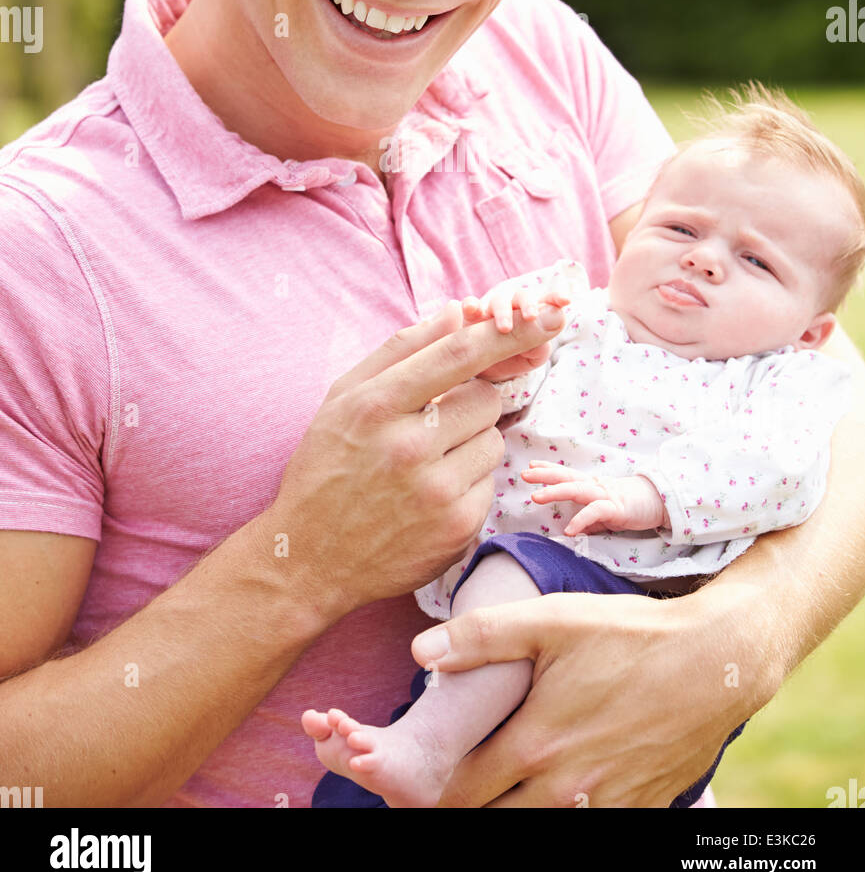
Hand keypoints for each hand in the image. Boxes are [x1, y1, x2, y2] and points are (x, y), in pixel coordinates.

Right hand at [263, 298, 566, 620]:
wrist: (309, 559)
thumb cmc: (326, 467)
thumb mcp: (344, 398)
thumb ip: (400, 350)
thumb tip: (456, 312)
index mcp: (376, 406)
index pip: (458, 355)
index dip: (509, 333)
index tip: (549, 316)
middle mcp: (408, 447)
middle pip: (487, 399)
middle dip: (470, 405)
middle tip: (432, 426)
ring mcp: (436, 493)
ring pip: (494, 441)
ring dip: (470, 446)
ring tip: (425, 466)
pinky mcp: (458, 529)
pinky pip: (490, 484)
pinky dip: (467, 485)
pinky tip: (428, 499)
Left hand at [411, 589, 761, 806]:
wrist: (715, 661)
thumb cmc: (630, 635)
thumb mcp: (551, 619)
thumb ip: (480, 635)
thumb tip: (419, 651)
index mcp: (534, 746)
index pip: (460, 791)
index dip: (438, 781)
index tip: (432, 763)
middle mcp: (565, 790)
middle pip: (492, 819)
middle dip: (472, 800)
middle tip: (465, 773)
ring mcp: (604, 807)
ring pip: (536, 828)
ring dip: (515, 807)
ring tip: (508, 778)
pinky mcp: (638, 811)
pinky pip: (587, 830)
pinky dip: (564, 813)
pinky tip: (562, 783)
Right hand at [461, 279, 572, 382]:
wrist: (481, 372)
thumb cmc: (510, 361)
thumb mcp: (528, 357)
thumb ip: (539, 342)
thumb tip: (557, 317)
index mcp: (532, 318)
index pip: (547, 303)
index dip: (556, 298)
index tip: (565, 300)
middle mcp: (512, 309)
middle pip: (522, 296)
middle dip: (528, 304)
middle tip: (531, 317)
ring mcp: (490, 311)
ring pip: (499, 300)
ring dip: (503, 309)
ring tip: (504, 328)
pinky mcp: (471, 316)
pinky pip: (471, 305)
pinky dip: (472, 304)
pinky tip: (471, 308)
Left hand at [521, 463, 668, 533]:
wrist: (660, 503)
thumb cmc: (631, 506)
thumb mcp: (605, 513)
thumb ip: (589, 520)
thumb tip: (573, 530)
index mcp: (592, 485)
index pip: (567, 474)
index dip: (549, 469)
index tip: (530, 466)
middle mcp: (595, 486)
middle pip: (566, 477)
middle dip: (545, 475)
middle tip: (524, 475)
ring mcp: (605, 495)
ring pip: (576, 490)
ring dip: (554, 492)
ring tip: (535, 497)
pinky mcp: (616, 508)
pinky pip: (595, 513)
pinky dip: (581, 520)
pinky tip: (568, 530)